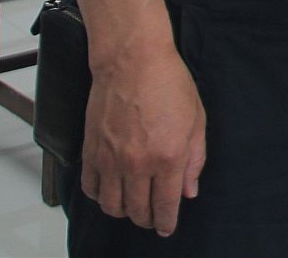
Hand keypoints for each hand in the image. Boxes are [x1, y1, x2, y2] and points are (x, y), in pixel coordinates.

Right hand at [80, 40, 207, 235]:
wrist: (133, 61)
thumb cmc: (169, 83)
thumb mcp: (196, 120)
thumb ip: (194, 160)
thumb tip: (189, 191)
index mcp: (168, 157)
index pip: (166, 205)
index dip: (167, 222)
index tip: (167, 227)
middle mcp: (137, 164)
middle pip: (137, 210)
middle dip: (147, 219)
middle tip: (152, 217)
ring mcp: (110, 159)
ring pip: (111, 206)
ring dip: (123, 212)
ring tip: (132, 206)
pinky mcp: (91, 151)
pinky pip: (91, 188)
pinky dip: (100, 197)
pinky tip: (110, 191)